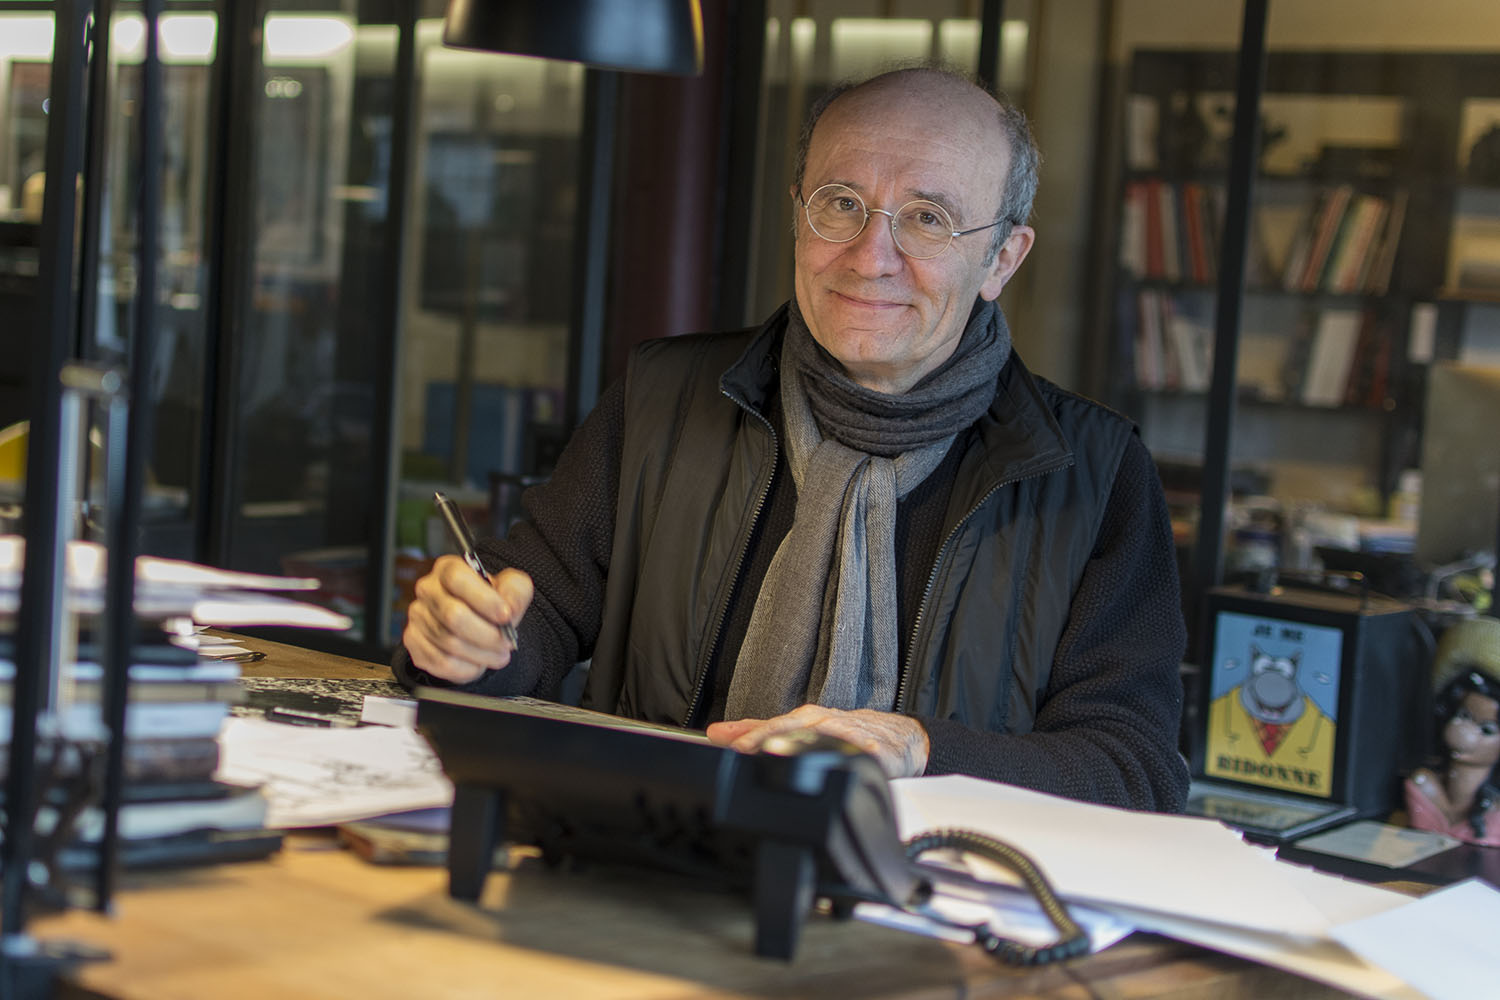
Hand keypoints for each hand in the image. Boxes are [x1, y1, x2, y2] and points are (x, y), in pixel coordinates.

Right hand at [403, 554, 532, 683]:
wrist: (478, 624)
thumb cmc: (492, 602)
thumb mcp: (513, 588)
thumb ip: (515, 591)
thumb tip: (509, 607)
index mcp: (448, 569)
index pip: (457, 579)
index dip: (484, 599)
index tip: (506, 616)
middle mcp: (428, 589)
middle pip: (453, 615)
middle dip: (486, 634)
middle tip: (506, 643)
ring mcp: (418, 616)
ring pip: (449, 642)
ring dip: (480, 654)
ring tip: (498, 655)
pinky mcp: (413, 641)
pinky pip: (440, 661)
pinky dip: (465, 668)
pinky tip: (478, 663)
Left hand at [706, 704, 929, 777]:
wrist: (901, 736)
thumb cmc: (848, 733)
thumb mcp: (802, 729)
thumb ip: (759, 732)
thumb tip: (717, 733)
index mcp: (807, 720)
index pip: (774, 726)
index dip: (752, 736)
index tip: (731, 746)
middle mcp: (827, 724)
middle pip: (796, 730)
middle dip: (772, 739)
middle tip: (748, 750)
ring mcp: (852, 737)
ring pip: (825, 740)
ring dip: (805, 746)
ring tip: (783, 754)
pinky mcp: (878, 753)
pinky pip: (864, 756)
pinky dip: (852, 757)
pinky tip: (841, 762)